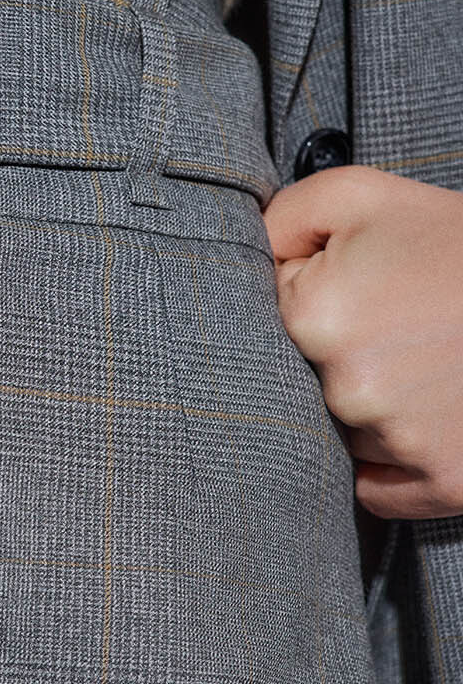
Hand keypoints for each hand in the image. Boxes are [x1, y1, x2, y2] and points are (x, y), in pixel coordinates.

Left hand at [261, 164, 462, 519]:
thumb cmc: (459, 242)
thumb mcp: (363, 194)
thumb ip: (280, 220)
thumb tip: (242, 260)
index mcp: (313, 316)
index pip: (270, 317)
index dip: (314, 294)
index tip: (365, 285)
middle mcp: (346, 390)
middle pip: (303, 381)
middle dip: (341, 353)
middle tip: (403, 325)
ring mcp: (398, 443)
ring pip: (345, 431)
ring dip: (372, 405)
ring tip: (430, 361)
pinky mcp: (445, 484)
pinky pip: (381, 488)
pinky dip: (398, 462)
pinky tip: (433, 414)